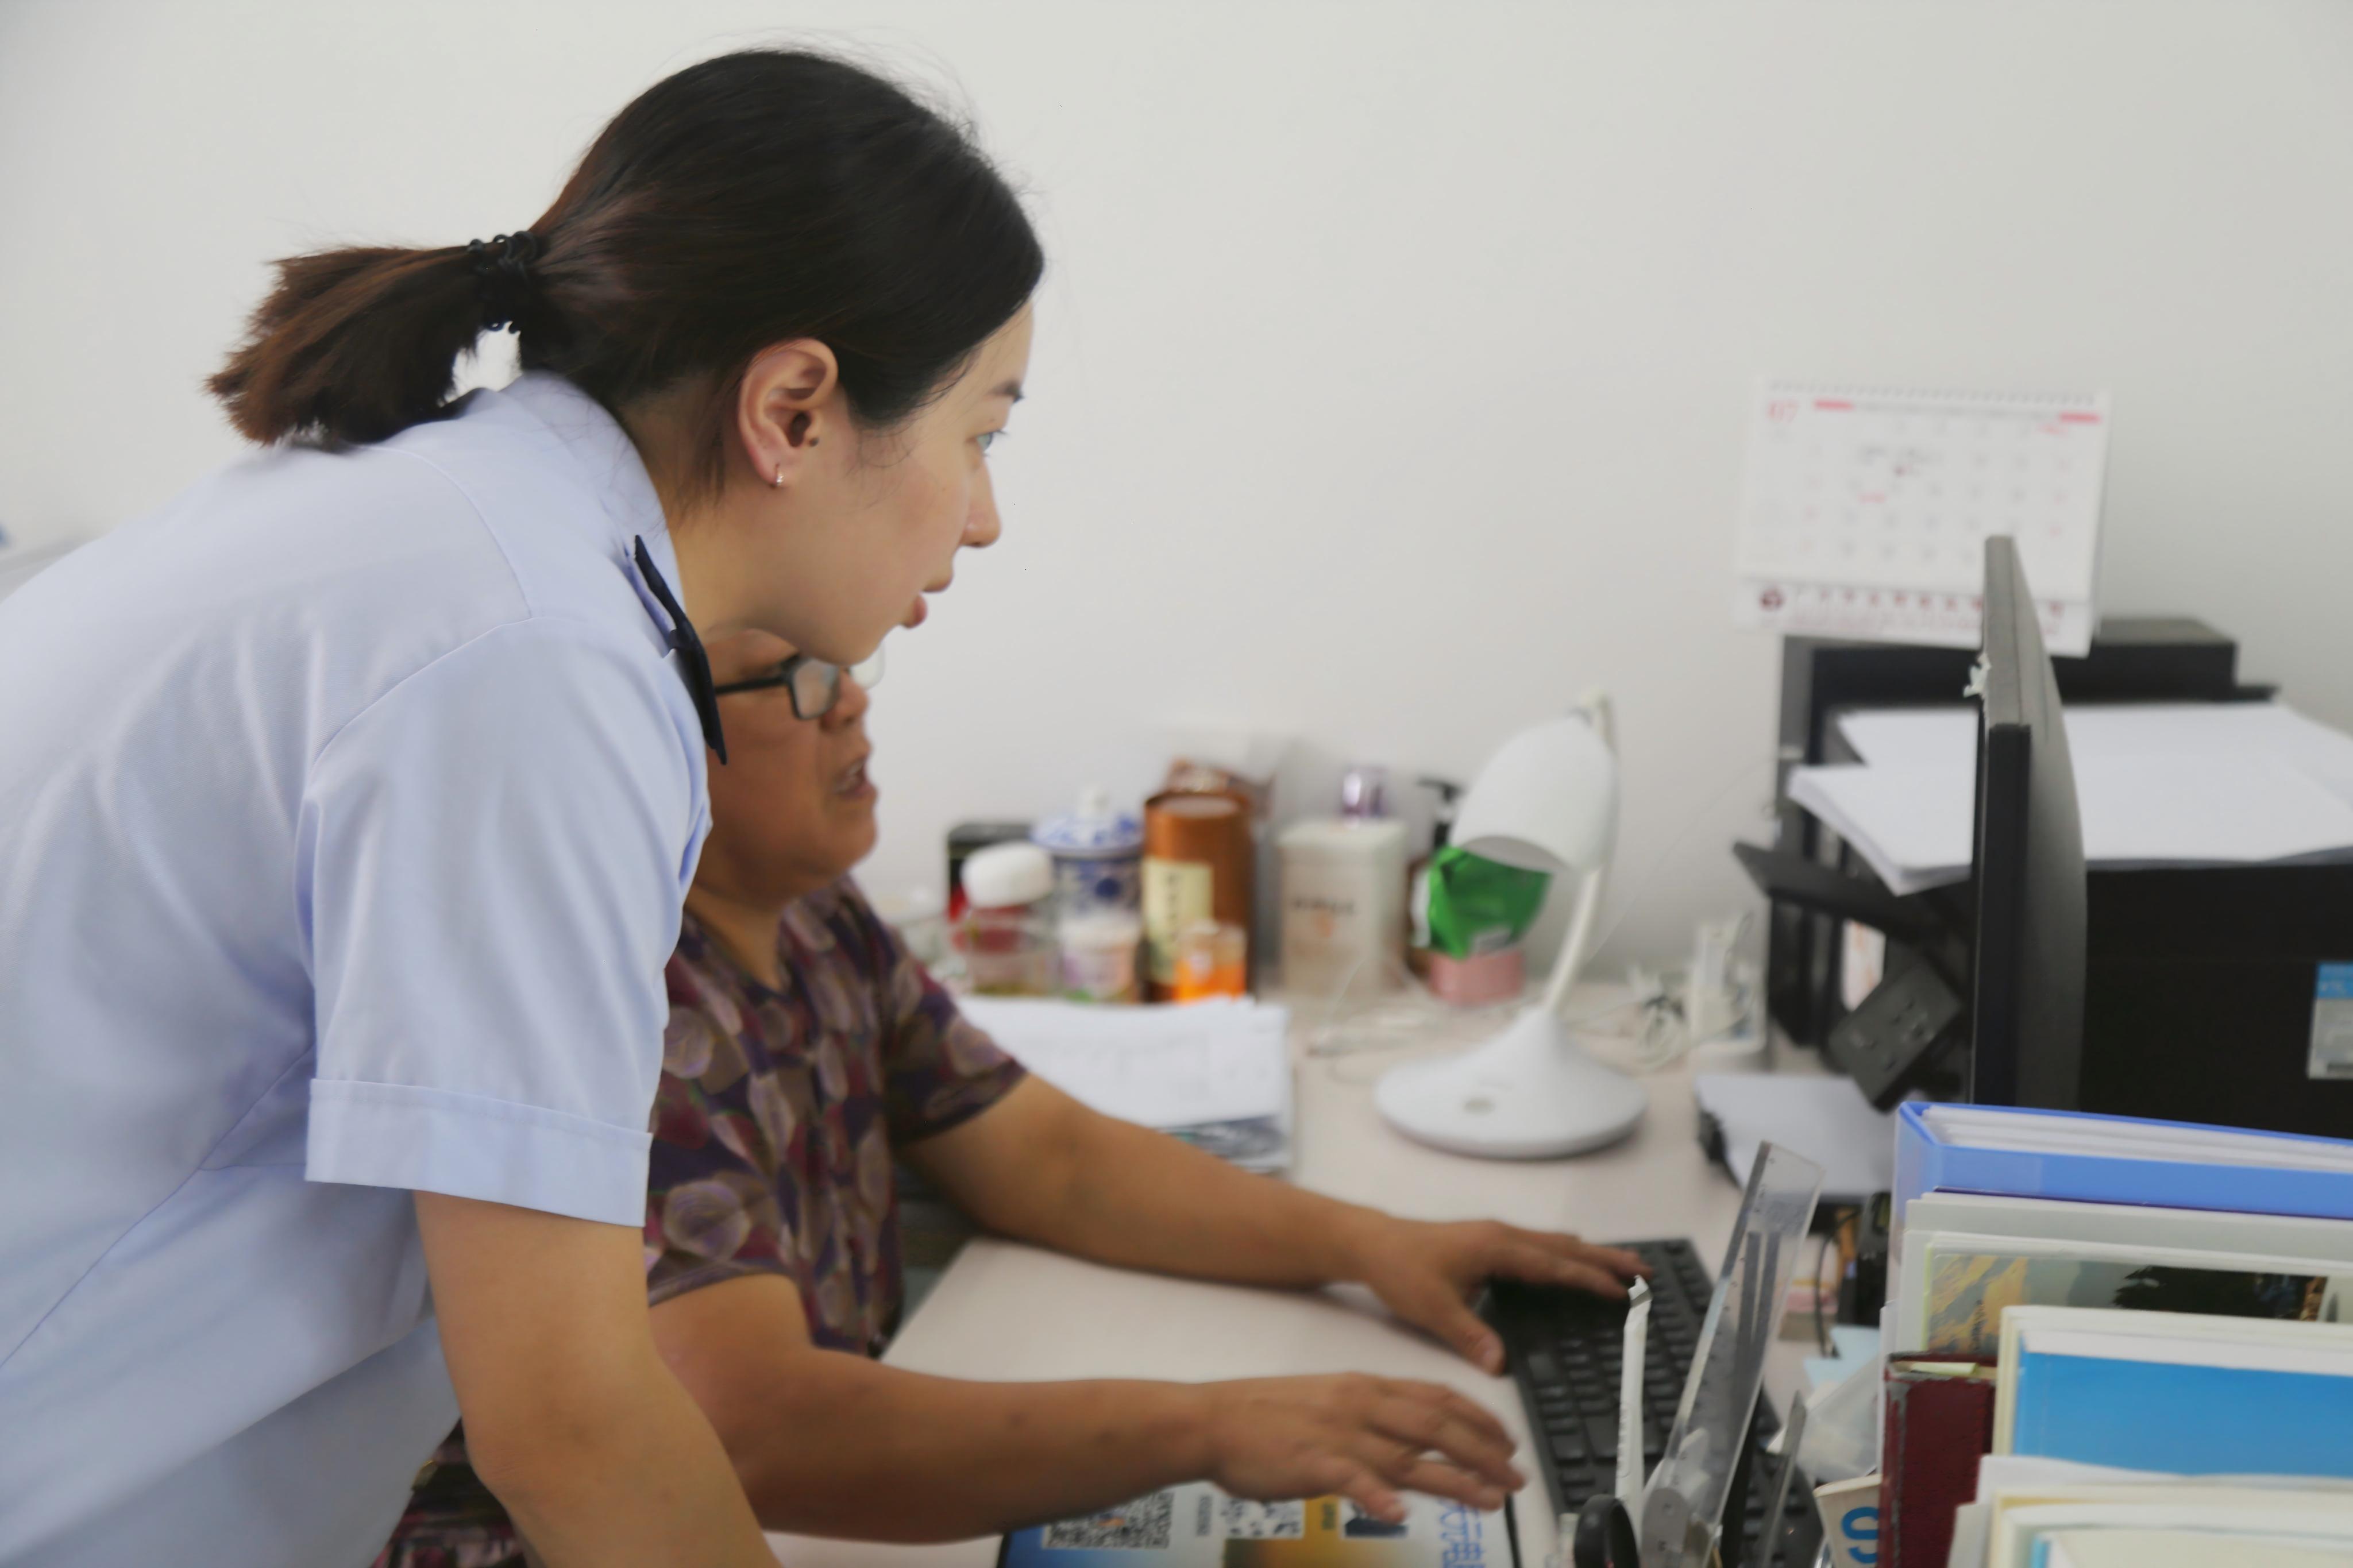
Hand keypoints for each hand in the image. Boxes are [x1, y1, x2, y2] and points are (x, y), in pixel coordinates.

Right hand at [1186, 1374, 1523, 1523]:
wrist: (1212, 1419)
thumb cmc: (1267, 1414)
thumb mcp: (1330, 1399)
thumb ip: (1372, 1412)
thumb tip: (1412, 1432)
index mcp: (1365, 1388)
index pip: (1436, 1398)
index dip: (1479, 1419)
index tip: (1509, 1440)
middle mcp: (1361, 1407)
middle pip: (1436, 1428)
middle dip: (1484, 1453)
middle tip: (1517, 1479)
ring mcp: (1338, 1435)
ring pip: (1408, 1456)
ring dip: (1454, 1479)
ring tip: (1490, 1500)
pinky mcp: (1312, 1463)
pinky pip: (1351, 1480)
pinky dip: (1377, 1495)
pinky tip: (1398, 1513)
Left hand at [1342, 1214, 1650, 1374]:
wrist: (1372, 1244)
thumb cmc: (1400, 1271)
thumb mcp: (1432, 1309)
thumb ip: (1469, 1335)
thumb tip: (1501, 1366)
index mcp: (1495, 1248)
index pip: (1553, 1266)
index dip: (1588, 1279)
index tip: (1623, 1291)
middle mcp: (1502, 1236)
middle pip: (1565, 1248)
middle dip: (1606, 1260)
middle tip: (1645, 1270)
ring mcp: (1496, 1235)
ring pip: (1554, 1243)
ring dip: (1590, 1253)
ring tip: (1625, 1264)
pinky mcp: (1489, 1241)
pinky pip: (1539, 1245)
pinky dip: (1566, 1252)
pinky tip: (1574, 1259)